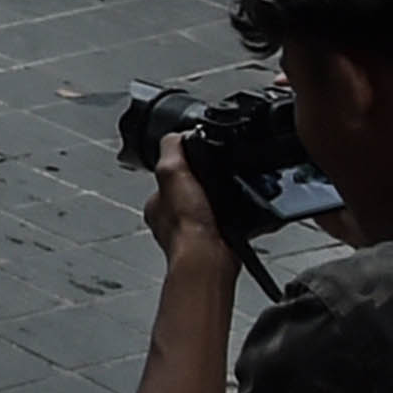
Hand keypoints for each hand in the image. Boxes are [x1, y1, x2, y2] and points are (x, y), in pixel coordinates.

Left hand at [143, 134, 233, 271]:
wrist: (209, 258)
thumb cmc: (187, 226)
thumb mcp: (172, 171)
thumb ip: (173, 148)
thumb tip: (177, 134)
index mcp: (157, 203)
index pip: (169, 173)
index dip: (186, 163)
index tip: (200, 160)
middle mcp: (171, 219)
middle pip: (192, 189)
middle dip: (207, 184)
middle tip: (218, 182)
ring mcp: (193, 231)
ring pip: (210, 205)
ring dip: (221, 201)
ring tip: (228, 199)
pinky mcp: (215, 240)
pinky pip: (226, 221)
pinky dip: (233, 217)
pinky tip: (235, 215)